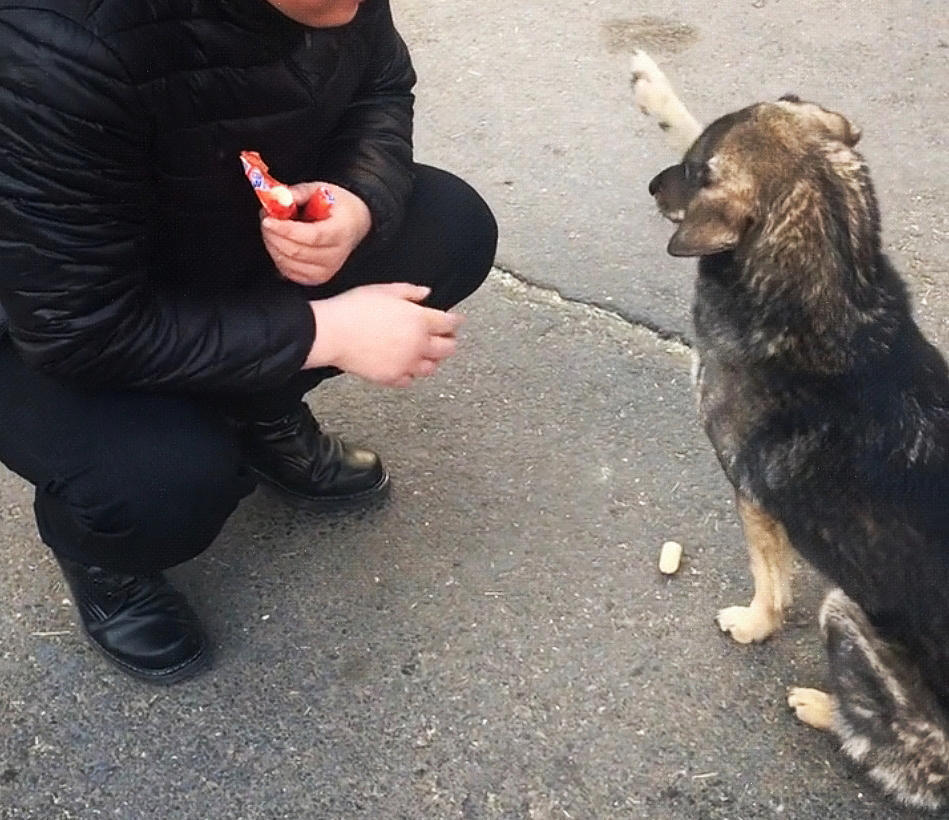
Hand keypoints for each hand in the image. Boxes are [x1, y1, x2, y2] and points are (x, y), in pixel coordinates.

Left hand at [260, 182, 371, 284]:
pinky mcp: (316, 278)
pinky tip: (279, 243)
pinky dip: (278, 257)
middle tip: (266, 219)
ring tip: (272, 229)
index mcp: (340, 231)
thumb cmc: (336, 207)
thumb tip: (276, 196)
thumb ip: (298, 193)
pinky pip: (288, 272)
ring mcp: (326, 270)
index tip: (268, 220)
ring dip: (273, 245)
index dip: (286, 229)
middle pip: (296, 251)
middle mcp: (335, 255)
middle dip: (273, 235)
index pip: (311, 236)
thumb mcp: (320, 190)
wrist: (354, 224)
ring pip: (288, 263)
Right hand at [304, 283, 463, 387]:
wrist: (332, 333)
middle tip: (445, 338)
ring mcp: (406, 363)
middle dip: (449, 342)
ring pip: (431, 368)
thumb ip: (410, 292)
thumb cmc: (354, 308)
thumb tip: (426, 293)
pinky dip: (410, 374)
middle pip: (448, 349)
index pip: (450, 323)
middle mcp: (418, 344)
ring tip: (426, 354)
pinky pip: (409, 380)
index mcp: (420, 320)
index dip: (455, 321)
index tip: (456, 321)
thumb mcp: (385, 290)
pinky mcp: (392, 377)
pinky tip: (405, 367)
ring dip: (432, 360)